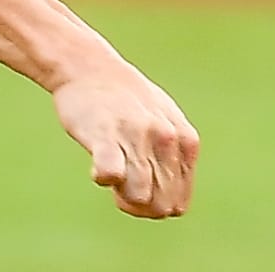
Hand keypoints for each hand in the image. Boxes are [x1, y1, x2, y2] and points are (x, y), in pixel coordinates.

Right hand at [51, 61, 198, 218]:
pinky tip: (96, 167)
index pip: (178, 204)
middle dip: (138, 207)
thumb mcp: (165, 122)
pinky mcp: (105, 134)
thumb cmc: (126, 98)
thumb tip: (174, 204)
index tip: (136, 189)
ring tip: (108, 174)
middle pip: (161, 206)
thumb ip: (176, 157)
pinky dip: (104, 177)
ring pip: (140, 197)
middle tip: (120, 185)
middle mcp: (166, 139)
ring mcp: (137, 135)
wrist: (90, 66)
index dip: (154, 206)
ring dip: (121, 196)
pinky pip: (111, 173)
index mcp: (185, 141)